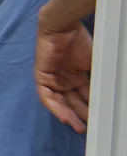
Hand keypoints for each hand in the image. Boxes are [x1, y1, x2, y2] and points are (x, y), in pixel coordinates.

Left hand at [35, 19, 91, 133]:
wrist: (64, 27)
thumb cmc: (81, 41)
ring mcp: (53, 79)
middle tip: (91, 129)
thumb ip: (100, 79)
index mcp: (77, 77)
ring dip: (69, 116)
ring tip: (80, 128)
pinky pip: (47, 97)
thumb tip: (113, 92)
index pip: (85, 97)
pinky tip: (66, 117)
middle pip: (73, 102)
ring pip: (61, 103)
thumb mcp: (95, 63)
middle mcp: (65, 80)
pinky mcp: (42, 78)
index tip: (100, 119)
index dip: (92, 108)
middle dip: (82, 116)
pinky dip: (56, 108)